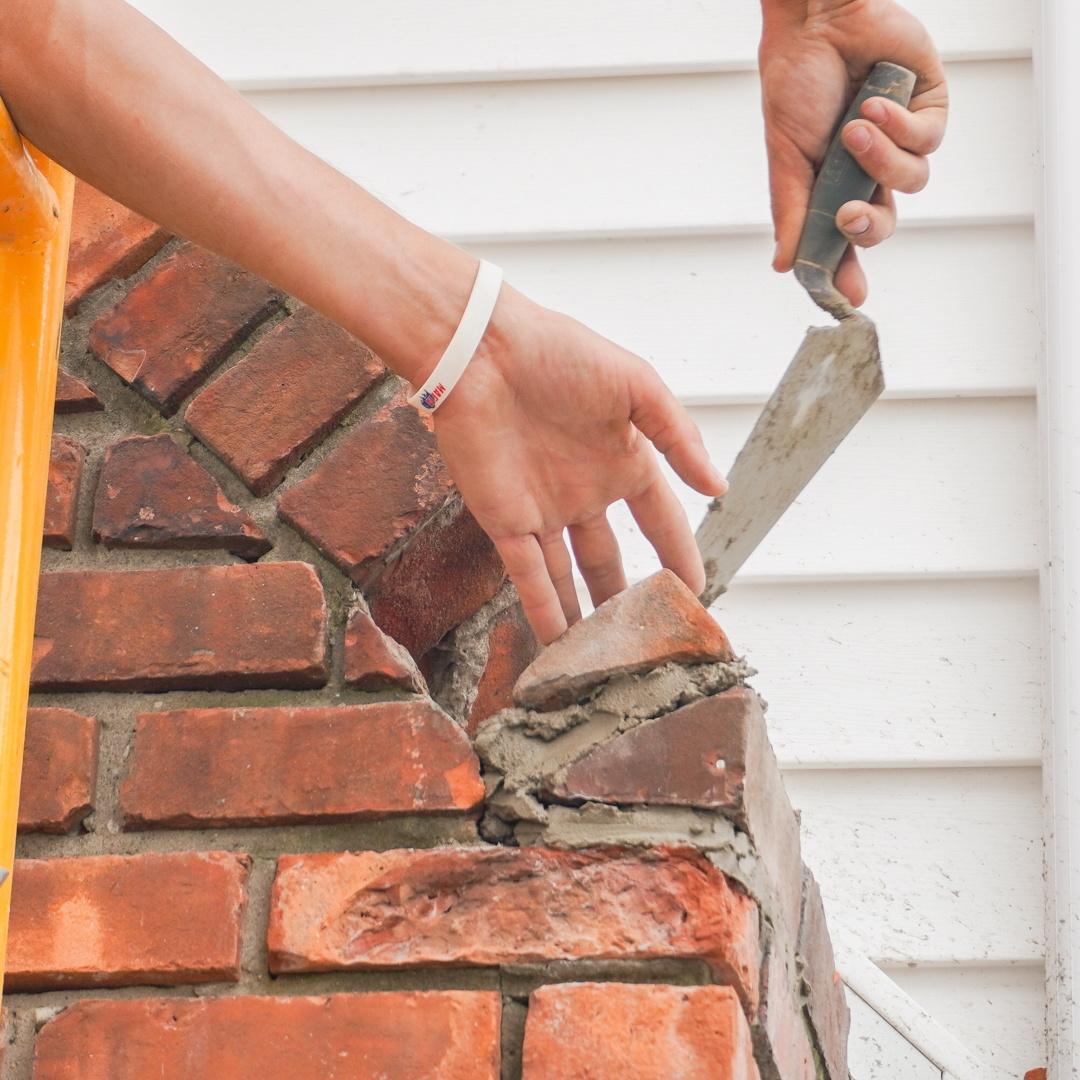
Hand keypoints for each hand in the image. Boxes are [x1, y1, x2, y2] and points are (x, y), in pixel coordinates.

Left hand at [432, 286, 727, 643]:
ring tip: (604, 657)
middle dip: (629, 599)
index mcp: (622, 460)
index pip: (660, 522)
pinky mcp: (503, 520)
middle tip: (648, 639)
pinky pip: (529, 576)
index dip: (679, 557)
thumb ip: (678, 438)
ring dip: (586, 616)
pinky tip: (560, 645)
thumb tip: (718, 489)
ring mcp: (543, 510)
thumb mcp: (637, 386)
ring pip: (570, 576)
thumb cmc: (560, 353)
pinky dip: (544, 611)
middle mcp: (585, 492)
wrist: (483, 350)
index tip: (696, 596)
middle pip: (612, 559)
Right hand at [760, 0, 947, 304]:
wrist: (817, 23)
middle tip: (848, 218)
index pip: (845, 240)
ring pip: (911, 182)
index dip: (848, 271)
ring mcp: (900, 141)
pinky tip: (875, 103)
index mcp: (833, 186)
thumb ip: (790, 214)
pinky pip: (927, 140)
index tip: (847, 298)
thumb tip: (785, 265)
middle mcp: (870, 170)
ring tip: (854, 129)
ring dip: (881, 161)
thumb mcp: (784, 160)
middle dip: (869, 227)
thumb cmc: (795, 84)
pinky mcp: (927, 109)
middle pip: (884, 223)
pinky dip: (900, 126)